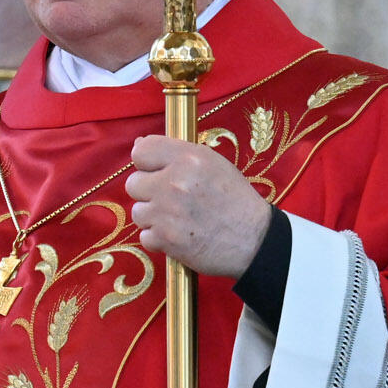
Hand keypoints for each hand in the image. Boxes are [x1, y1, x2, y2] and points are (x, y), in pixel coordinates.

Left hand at [125, 135, 271, 277]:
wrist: (254, 240)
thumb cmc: (234, 199)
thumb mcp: (213, 164)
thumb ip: (176, 154)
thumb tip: (138, 146)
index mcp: (188, 158)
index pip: (141, 151)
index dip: (146, 162)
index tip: (155, 171)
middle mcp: (174, 182)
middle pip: (133, 183)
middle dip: (148, 191)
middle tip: (170, 199)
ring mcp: (167, 212)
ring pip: (138, 211)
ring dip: (153, 217)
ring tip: (177, 219)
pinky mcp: (165, 239)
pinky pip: (145, 236)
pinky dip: (158, 239)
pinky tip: (178, 235)